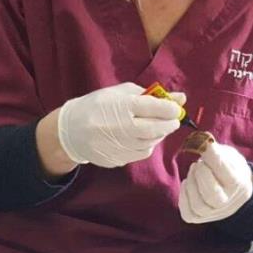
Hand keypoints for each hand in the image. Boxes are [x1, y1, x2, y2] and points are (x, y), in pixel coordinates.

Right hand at [57, 82, 184, 167]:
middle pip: (156, 128)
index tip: (176, 108)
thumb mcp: (120, 93)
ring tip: (155, 126)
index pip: (154, 108)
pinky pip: (141, 153)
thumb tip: (181, 98)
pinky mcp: (117, 159)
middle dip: (169, 124)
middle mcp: (121, 127)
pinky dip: (147, 145)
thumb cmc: (97, 106)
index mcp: (121, 106)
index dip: (170, 109)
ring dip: (158, 135)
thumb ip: (151, 95)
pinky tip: (140, 138)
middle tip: (172, 120)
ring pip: (150, 143)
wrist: (71, 131)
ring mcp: (119, 146)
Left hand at [179, 142, 252, 223]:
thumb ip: (217, 151)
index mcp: (238, 184)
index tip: (206, 145)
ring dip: (191, 183)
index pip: (226, 173)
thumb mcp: (230, 156)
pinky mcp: (199, 218)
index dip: (213, 156)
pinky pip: (187, 213)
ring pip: (198, 205)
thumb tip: (201, 143)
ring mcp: (213, 213)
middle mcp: (228, 203)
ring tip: (194, 171)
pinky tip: (188, 183)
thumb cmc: (230, 170)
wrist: (234, 193)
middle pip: (211, 194)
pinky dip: (183, 196)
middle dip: (201, 174)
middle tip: (199, 163)